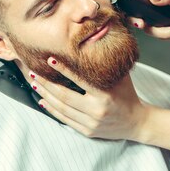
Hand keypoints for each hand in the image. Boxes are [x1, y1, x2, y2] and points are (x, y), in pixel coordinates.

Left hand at [31, 57, 169, 151]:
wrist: (136, 122)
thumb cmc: (128, 95)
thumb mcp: (121, 77)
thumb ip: (108, 63)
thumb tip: (98, 39)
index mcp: (105, 95)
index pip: (79, 80)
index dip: (63, 70)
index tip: (50, 60)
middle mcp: (96, 110)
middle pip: (65, 96)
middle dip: (46, 84)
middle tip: (33, 73)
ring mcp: (91, 122)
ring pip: (62, 108)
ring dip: (45, 95)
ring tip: (34, 84)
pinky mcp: (87, 131)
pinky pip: (65, 120)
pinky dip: (52, 110)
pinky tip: (43, 101)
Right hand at [130, 0, 169, 54]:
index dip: (129, 0)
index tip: (133, 9)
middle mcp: (149, 4)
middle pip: (133, 13)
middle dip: (137, 21)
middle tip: (142, 24)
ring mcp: (151, 17)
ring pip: (147, 28)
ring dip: (164, 32)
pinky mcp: (156, 28)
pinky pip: (157, 35)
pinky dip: (169, 35)